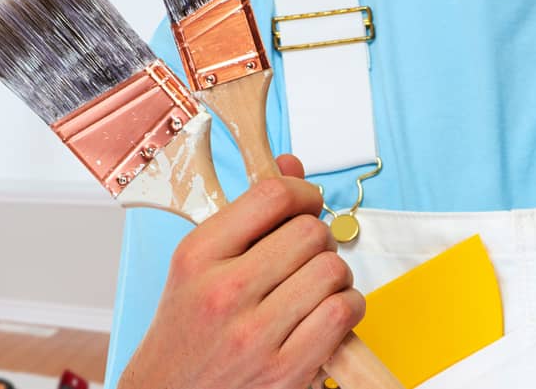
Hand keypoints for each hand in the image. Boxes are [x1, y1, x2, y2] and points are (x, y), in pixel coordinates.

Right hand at [122, 155, 366, 388]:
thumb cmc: (188, 328)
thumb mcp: (198, 263)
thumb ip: (246, 215)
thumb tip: (291, 166)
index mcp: (198, 256)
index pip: (271, 197)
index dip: (303, 192)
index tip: (306, 203)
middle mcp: (224, 292)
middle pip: (310, 232)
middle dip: (319, 238)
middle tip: (308, 254)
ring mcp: (255, 335)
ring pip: (333, 270)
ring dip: (335, 275)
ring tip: (315, 286)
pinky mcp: (284, 370)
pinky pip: (342, 313)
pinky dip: (347, 307)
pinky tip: (327, 311)